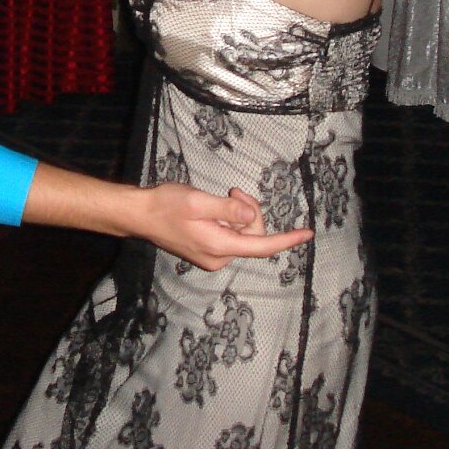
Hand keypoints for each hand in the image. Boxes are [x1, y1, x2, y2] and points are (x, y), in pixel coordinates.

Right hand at [137, 183, 311, 270]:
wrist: (140, 215)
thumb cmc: (166, 205)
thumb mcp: (199, 201)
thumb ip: (228, 210)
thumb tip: (252, 217)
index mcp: (220, 246)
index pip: (262, 246)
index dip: (287, 239)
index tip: (308, 233)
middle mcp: (219, 258)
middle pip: (253, 235)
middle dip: (250, 211)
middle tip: (232, 190)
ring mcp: (212, 257)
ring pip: (242, 235)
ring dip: (238, 214)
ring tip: (222, 196)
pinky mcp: (207, 252)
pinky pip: (231, 236)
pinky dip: (229, 220)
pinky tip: (213, 209)